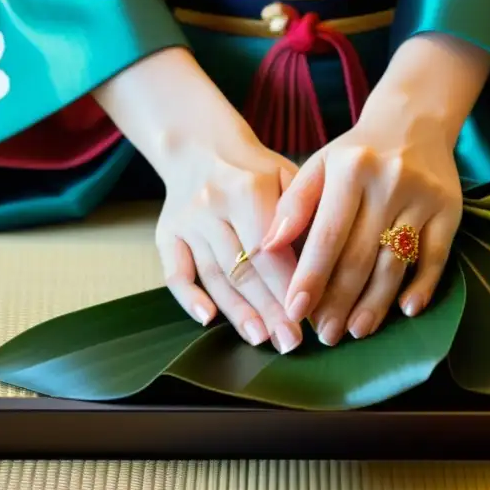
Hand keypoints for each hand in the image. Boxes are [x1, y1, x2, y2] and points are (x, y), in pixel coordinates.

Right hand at [155, 135, 304, 353]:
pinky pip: (174, 272)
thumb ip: (303, 214)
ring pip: (214, 275)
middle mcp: (212, 205)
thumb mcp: (289, 176)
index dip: (287, 286)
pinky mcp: (165, 234)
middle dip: (269, 309)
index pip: (270, 249)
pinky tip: (208, 320)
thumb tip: (324, 265)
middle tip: (290, 341)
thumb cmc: (258, 170)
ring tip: (261, 339)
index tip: (308, 316)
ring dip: (237, 312)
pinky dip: (188, 299)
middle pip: (243, 267)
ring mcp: (186, 221)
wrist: (201, 148)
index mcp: (247, 188)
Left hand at [259, 33, 489, 344]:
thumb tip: (267, 247)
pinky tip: (406, 311)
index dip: (311, 277)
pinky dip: (423, 286)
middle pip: (361, 255)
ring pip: (396, 262)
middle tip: (324, 334)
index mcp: (351, 170)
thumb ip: (293, 205)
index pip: (327, 235)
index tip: (295, 311)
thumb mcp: (319, 165)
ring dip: (376, 303)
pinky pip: (437, 256)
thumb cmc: (356, 154)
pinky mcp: (451, 210)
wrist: (414, 122)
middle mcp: (390, 182)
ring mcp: (424, 198)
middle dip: (340, 300)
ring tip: (356, 331)